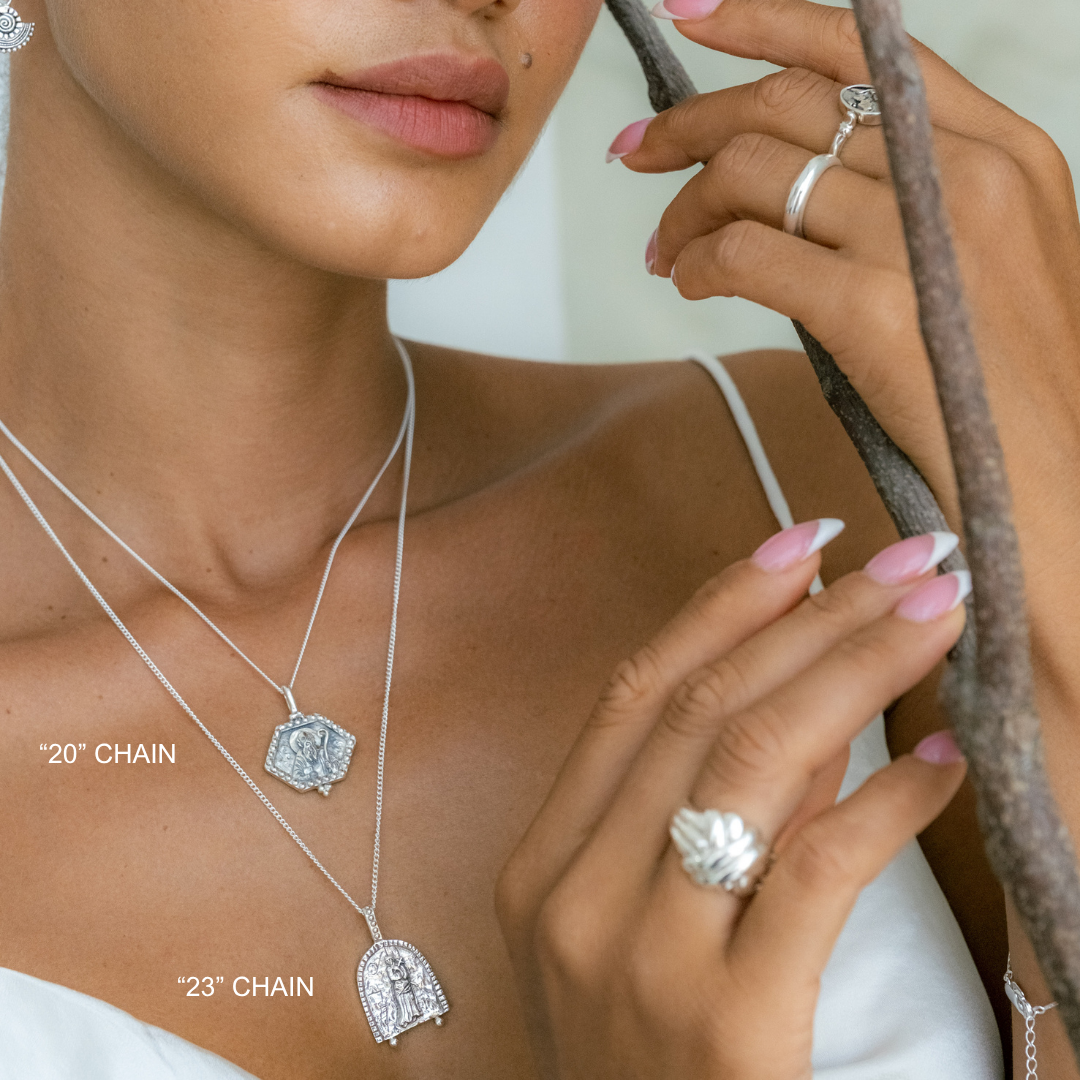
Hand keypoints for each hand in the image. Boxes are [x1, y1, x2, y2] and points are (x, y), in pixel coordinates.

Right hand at [496, 522, 968, 1078]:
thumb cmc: (642, 1063)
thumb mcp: (621, 933)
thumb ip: (676, 817)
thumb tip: (790, 689)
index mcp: (541, 866)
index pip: (632, 696)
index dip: (717, 606)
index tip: (797, 543)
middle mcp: (576, 898)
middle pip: (701, 712)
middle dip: (809, 620)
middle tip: (900, 562)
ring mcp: (643, 962)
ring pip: (754, 764)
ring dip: (854, 674)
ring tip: (932, 620)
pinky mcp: (729, 1029)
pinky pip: (815, 871)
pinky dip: (885, 801)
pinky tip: (945, 758)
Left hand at [613, 0, 1079, 531]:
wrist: (1051, 474)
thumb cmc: (1009, 381)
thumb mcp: (988, 256)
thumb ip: (913, 198)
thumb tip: (796, 178)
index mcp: (1002, 146)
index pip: (867, 45)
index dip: (764, 19)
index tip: (692, 12)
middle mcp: (964, 172)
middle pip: (789, 104)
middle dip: (692, 122)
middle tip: (637, 152)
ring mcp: (918, 236)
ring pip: (754, 175)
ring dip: (686, 210)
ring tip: (666, 249)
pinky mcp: (870, 306)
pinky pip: (746, 253)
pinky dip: (698, 263)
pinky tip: (689, 281)